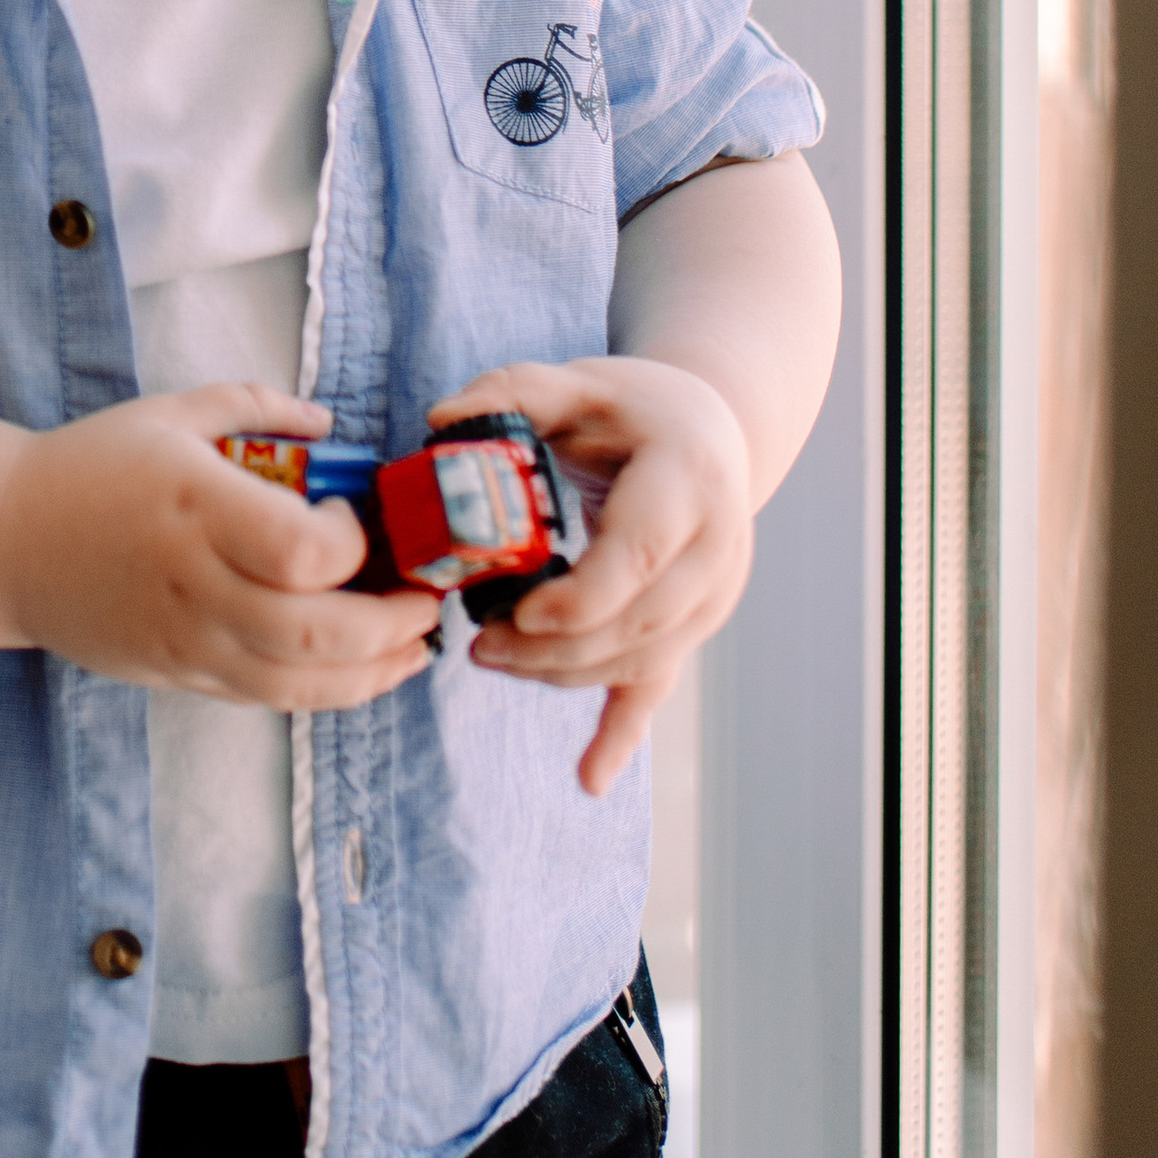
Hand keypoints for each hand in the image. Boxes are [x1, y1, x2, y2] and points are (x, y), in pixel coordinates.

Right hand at [0, 385, 440, 705]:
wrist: (4, 540)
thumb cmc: (90, 467)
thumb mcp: (169, 412)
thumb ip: (254, 406)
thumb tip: (327, 421)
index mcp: (194, 504)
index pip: (299, 550)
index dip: (351, 544)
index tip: (356, 520)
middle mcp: (193, 581)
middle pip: (314, 633)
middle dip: (391, 625)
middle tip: (423, 599)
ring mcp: (183, 639)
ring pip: (298, 683)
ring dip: (374, 672)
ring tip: (411, 646)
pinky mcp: (177, 674)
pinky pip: (266, 698)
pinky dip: (325, 692)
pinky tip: (362, 671)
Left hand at [434, 357, 751, 795]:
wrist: (710, 430)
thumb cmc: (634, 406)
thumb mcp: (580, 379)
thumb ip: (512, 391)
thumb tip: (439, 422)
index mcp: (690, 479)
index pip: (644, 553)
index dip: (585, 595)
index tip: (521, 611)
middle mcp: (718, 546)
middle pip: (639, 621)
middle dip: (556, 646)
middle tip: (478, 643)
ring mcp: (713, 595)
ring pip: (641, 659)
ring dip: (563, 673)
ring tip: (488, 656)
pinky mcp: (695, 626)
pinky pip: (660, 687)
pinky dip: (621, 734)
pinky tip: (588, 777)